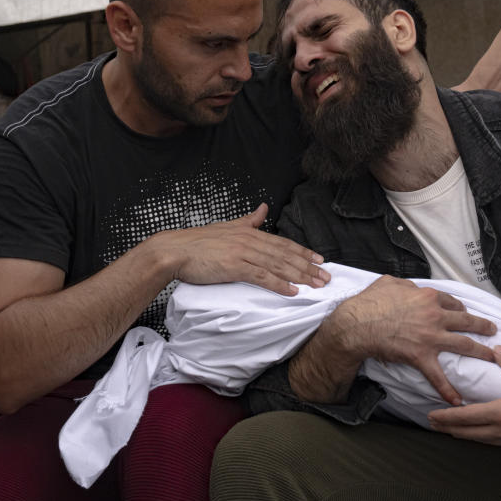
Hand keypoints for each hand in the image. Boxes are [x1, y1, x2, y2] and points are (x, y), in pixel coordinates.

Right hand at [157, 203, 328, 294]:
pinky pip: (262, 276)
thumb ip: (249, 220)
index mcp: (249, 232)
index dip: (303, 252)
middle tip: (326, 277)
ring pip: (278, 265)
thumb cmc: (197, 242)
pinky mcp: (234, 266)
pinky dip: (279, 284)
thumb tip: (264, 208)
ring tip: (316, 285)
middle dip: (308, 266)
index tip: (320, 260)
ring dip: (300, 276)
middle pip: (285, 254)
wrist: (174, 250)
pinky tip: (292, 291)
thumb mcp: (227, 226)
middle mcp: (250, 240)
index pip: (283, 243)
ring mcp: (243, 253)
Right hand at [338, 276, 496, 404]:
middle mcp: (435, 315)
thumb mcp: (390, 283)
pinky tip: (457, 400)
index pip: (452, 302)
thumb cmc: (370, 302)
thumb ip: (405, 285)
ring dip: (481, 352)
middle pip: (466, 320)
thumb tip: (409, 287)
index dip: (460, 308)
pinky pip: (438, 375)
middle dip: (483, 326)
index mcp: (428, 297)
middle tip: (492, 330)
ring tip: (492, 357)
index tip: (465, 313)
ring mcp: (430, 337)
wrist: (357, 325)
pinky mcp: (421, 356)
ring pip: (464, 344)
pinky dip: (447, 389)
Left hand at [428, 346, 500, 445]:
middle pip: (468, 433)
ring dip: (462, 434)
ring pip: (480, 440)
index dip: (447, 417)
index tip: (431, 415)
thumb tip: (496, 349)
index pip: (467, 417)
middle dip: (448, 428)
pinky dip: (478, 437)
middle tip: (432, 423)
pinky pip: (492, 442)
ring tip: (449, 428)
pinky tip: (477, 433)